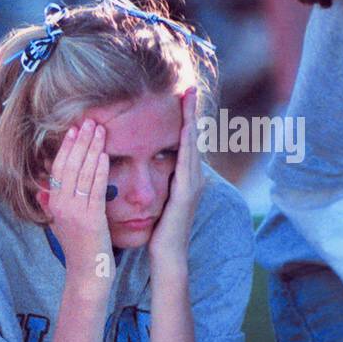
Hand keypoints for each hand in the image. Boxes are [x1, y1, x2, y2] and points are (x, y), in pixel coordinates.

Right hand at [39, 118, 112, 291]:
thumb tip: (42, 186)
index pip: (58, 167)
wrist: (87, 273)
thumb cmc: (79, 247)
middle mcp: (60, 205)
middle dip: (79, 141)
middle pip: (69, 165)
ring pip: (82, 173)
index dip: (66, 146)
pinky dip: (99, 170)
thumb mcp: (60, 222)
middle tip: (89, 120)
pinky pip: (95, 188)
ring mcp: (75, 212)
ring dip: (92, 149)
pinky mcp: (91, 219)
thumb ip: (52, 203)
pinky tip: (105, 155)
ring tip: (100, 129)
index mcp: (53, 203)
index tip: (74, 128)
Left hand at [148, 88, 202, 270]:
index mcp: (185, 177)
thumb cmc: (160, 230)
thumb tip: (149, 165)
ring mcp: (193, 183)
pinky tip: (186, 127)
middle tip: (190, 86)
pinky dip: (187, 142)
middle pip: (192, 137)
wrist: (168, 255)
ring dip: (191, 120)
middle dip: (191, 112)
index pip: (184, 142)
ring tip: (189, 97)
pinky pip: (187, 161)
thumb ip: (158, 182)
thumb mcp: (159, 199)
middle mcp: (193, 177)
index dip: (184, 119)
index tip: (181, 96)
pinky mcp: (187, 192)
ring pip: (192, 144)